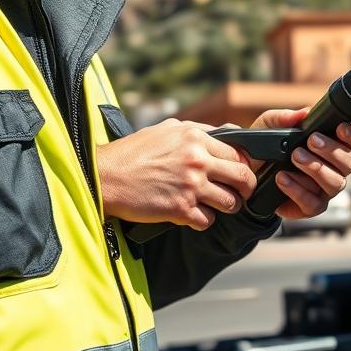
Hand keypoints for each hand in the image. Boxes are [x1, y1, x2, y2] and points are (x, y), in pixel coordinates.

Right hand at [96, 118, 257, 230]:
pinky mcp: (180, 209)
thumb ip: (197, 131)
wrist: (105, 177)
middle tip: (242, 193)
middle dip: (246, 188)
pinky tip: (193, 215)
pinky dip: (203, 220)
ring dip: (226, 206)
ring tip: (216, 205)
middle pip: (242, 177)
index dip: (243, 165)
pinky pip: (208, 220)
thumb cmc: (132, 153)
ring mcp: (190, 186)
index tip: (240, 172)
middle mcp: (197, 160)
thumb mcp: (167, 129)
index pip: (237, 153)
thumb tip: (226, 135)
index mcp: (195, 137)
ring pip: (230, 202)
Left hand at [250, 108, 350, 220]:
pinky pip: (313, 203)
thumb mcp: (269, 126)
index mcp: (332, 147)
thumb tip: (304, 113)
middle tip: (312, 141)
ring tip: (295, 157)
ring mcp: (325, 190)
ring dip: (316, 168)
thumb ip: (285, 118)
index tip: (339, 128)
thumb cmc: (268, 147)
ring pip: (335, 182)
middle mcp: (335, 169)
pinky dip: (297, 190)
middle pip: (349, 162)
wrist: (250, 173)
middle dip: (332, 150)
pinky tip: (282, 178)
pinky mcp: (311, 207)